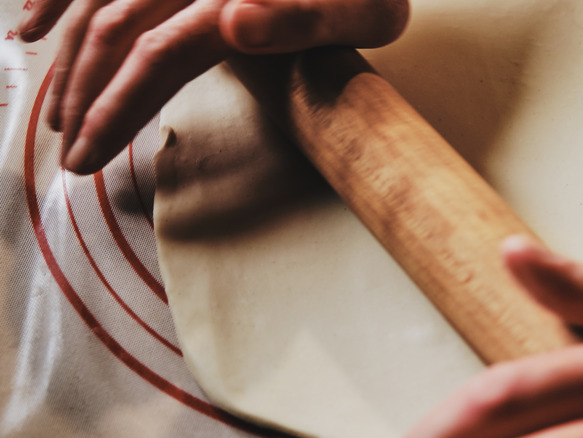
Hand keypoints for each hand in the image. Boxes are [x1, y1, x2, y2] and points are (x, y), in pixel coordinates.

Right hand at [17, 0, 407, 173]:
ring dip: (68, 54)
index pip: (158, 55)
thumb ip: (306, 19)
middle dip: (83, 95)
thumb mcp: (366, 10)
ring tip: (50, 107)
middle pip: (116, 29)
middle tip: (67, 150)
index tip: (86, 158)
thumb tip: (233, 25)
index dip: (116, 108)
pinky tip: (34, 18)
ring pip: (102, 1)